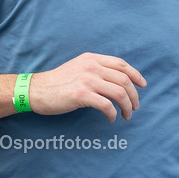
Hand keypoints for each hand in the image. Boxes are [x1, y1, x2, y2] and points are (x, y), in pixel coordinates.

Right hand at [29, 53, 145, 121]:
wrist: (36, 90)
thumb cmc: (57, 82)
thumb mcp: (78, 67)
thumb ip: (96, 69)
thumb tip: (116, 80)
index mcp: (92, 59)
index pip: (121, 64)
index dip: (135, 74)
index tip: (143, 85)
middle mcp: (92, 66)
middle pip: (124, 80)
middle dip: (134, 96)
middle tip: (135, 107)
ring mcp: (87, 80)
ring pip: (119, 93)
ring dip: (127, 107)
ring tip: (126, 115)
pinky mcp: (81, 94)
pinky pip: (106, 105)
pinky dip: (113, 113)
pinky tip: (111, 118)